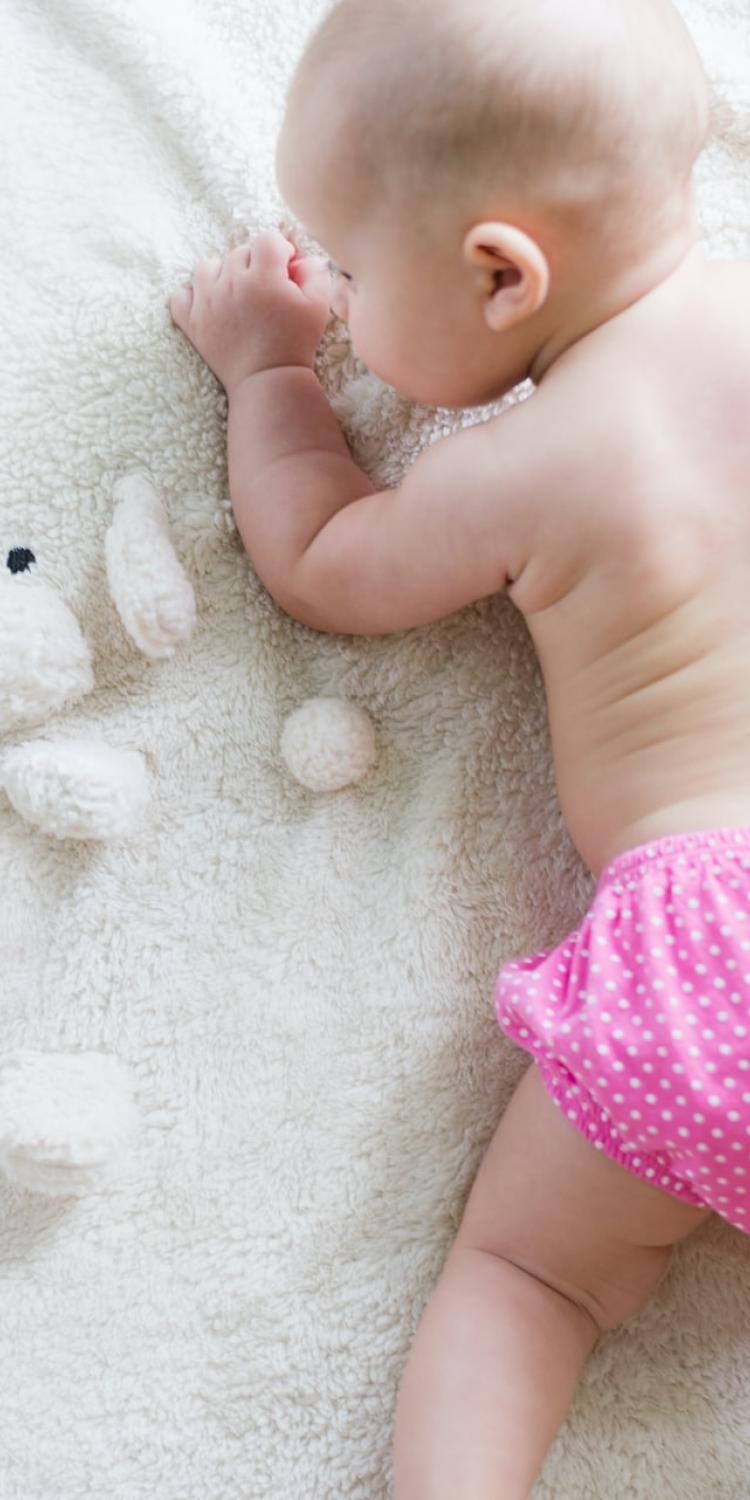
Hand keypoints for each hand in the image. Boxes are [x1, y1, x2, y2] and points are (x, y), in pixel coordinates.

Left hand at [169, 229, 331, 393]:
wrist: (268, 382)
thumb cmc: (296, 344)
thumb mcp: (318, 306)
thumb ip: (315, 273)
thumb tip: (302, 258)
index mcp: (264, 276)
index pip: (267, 239)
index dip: (279, 249)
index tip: (285, 268)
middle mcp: (231, 283)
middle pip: (239, 252)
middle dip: (255, 265)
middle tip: (266, 290)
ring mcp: (207, 301)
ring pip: (209, 266)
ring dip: (223, 273)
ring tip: (237, 293)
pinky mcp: (192, 322)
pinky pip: (181, 295)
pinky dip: (193, 296)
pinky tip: (211, 305)